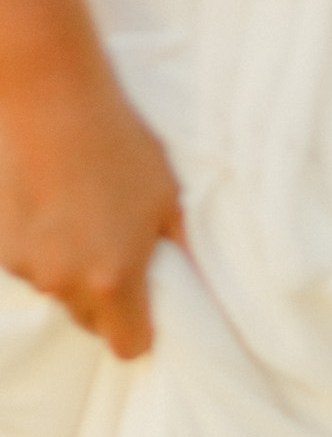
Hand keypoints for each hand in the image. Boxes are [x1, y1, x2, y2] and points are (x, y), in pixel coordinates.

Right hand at [0, 62, 183, 357]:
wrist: (48, 89)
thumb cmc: (117, 141)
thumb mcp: (168, 200)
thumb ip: (181, 256)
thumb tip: (201, 294)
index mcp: (112, 282)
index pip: (127, 346)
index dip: (137, 333)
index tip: (140, 312)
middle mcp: (64, 282)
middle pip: (89, 322)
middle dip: (102, 301)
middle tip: (109, 253)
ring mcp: (26, 264)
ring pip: (55, 291)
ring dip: (66, 271)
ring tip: (76, 219)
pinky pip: (26, 264)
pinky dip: (36, 248)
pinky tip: (47, 207)